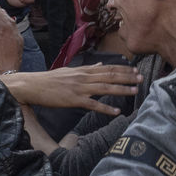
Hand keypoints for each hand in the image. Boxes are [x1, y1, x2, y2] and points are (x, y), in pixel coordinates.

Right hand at [1, 63, 142, 111]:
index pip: (108, 68)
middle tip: (142, 78)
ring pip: (105, 88)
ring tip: (135, 91)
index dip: (123, 69)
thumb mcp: (70, 71)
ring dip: (122, 89)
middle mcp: (84, 77)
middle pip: (110, 75)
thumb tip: (100, 64)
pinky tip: (116, 111)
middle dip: (128, 77)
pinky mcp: (74, 100)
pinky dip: (106, 107)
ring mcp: (80, 88)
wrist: (33, 85)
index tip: (135, 70)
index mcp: (84, 70)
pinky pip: (93, 104)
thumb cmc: (50, 80)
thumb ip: (87, 68)